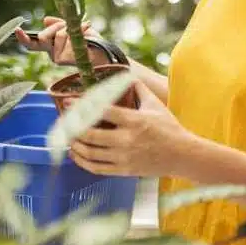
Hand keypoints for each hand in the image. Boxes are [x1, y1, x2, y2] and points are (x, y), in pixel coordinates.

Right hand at [15, 16, 103, 65]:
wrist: (106, 51)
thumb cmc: (91, 41)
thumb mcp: (74, 27)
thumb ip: (59, 24)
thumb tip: (44, 19)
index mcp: (52, 46)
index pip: (33, 43)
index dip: (23, 38)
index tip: (16, 30)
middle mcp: (52, 53)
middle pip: (42, 36)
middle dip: (56, 27)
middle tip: (69, 25)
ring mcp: (57, 57)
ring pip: (57, 34)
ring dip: (70, 28)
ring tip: (83, 30)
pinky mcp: (63, 59)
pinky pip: (64, 37)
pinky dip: (77, 30)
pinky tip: (86, 31)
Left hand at [70, 80, 194, 177]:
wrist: (182, 155)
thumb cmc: (169, 128)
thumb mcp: (155, 104)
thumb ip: (138, 88)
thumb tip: (126, 74)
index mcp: (134, 121)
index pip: (102, 112)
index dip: (82, 106)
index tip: (68, 102)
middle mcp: (127, 140)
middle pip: (91, 135)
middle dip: (73, 128)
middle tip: (63, 121)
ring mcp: (124, 157)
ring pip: (91, 153)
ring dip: (75, 145)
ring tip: (67, 137)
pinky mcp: (124, 170)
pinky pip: (96, 168)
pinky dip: (82, 162)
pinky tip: (76, 154)